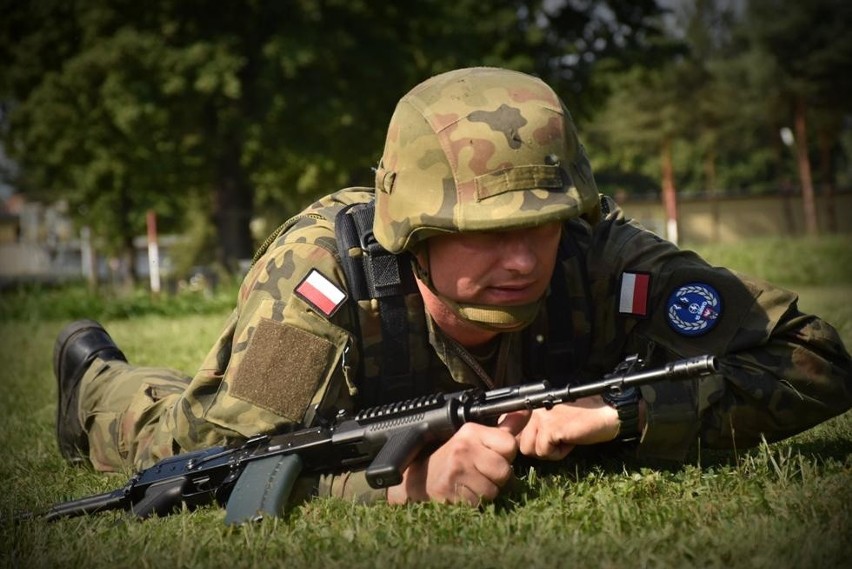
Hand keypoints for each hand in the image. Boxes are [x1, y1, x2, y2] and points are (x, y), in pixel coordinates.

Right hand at [386, 411, 528, 504]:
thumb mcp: (476, 437)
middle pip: (504, 471)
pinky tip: (463, 492)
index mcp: (471, 431)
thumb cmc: (452, 457)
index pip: (510, 445)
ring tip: (471, 482)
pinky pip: (479, 503)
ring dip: (486, 491)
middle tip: (480, 472)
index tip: (491, 456)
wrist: (419, 476)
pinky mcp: (451, 490)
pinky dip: (474, 501)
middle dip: (497, 477)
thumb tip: (527, 410)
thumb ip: (505, 427)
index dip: (505, 456)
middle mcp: (463, 447)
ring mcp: (456, 470)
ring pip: (493, 490)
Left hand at [516, 395, 619, 460]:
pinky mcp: (551, 427)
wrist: (605, 414)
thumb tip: (518, 443)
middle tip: (558, 441)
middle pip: (520, 443)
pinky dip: (559, 453)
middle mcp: (532, 409)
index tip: (540, 441)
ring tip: (564, 440)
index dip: (523, 439)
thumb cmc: (582, 418)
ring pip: (530, 449)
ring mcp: (541, 417)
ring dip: (549, 451)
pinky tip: (570, 441)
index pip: (510, 426)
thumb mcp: (553, 420)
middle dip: (539, 448)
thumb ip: (535, 427)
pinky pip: (544, 452)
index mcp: (532, 405)